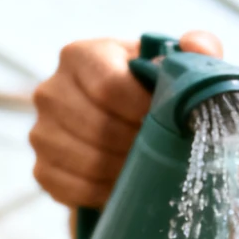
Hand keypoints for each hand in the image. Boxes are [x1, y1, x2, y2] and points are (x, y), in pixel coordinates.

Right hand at [29, 30, 223, 207]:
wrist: (126, 135)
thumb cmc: (153, 95)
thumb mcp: (176, 67)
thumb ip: (197, 48)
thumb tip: (197, 46)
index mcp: (81, 56)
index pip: (108, 86)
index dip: (143, 111)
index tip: (166, 123)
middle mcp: (51, 90)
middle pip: (96, 127)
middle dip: (136, 145)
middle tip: (161, 152)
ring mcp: (41, 132)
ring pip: (84, 160)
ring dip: (122, 171)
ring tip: (146, 169)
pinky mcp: (42, 169)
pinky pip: (71, 188)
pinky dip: (103, 192)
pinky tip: (122, 185)